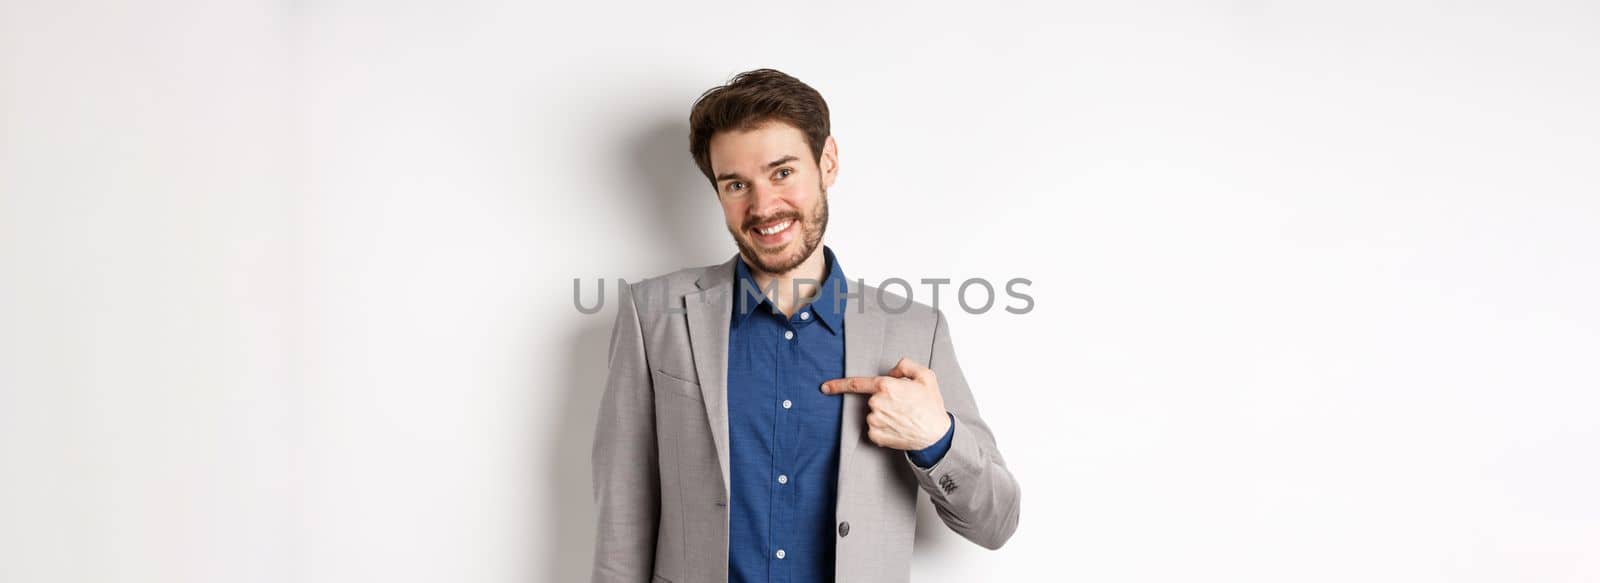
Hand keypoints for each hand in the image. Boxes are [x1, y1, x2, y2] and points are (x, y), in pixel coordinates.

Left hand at [822, 357, 951, 450]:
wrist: (936, 435)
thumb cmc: (931, 405)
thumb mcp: (926, 376)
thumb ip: (905, 365)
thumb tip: (891, 372)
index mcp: (886, 386)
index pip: (856, 384)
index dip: (837, 385)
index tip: (825, 387)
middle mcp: (876, 403)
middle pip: (872, 399)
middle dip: (884, 401)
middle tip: (904, 406)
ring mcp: (874, 421)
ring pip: (873, 414)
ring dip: (885, 415)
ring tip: (903, 418)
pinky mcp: (876, 436)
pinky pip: (874, 429)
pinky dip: (884, 428)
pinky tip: (898, 428)